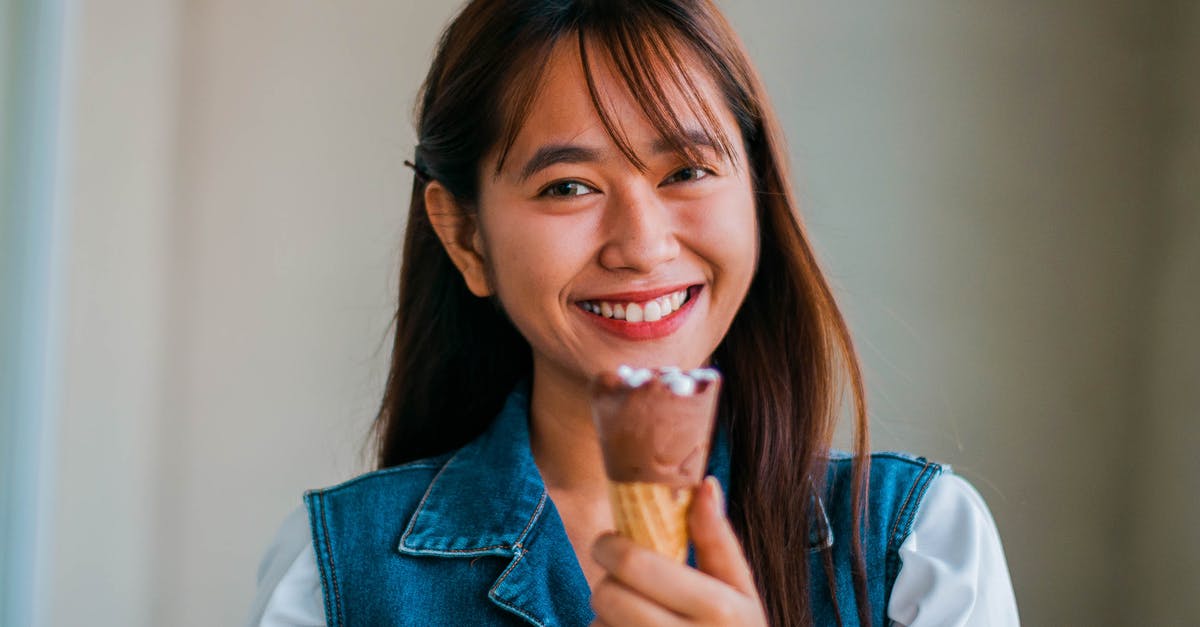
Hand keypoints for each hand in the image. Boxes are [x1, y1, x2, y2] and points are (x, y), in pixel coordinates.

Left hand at [589, 476, 768, 626]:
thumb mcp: (742, 592)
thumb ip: (719, 541)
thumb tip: (705, 484)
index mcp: (719, 609)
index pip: (635, 564)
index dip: (610, 545)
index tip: (610, 542)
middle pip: (608, 596)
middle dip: (606, 583)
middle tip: (620, 583)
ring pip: (599, 626)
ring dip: (604, 619)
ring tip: (634, 620)